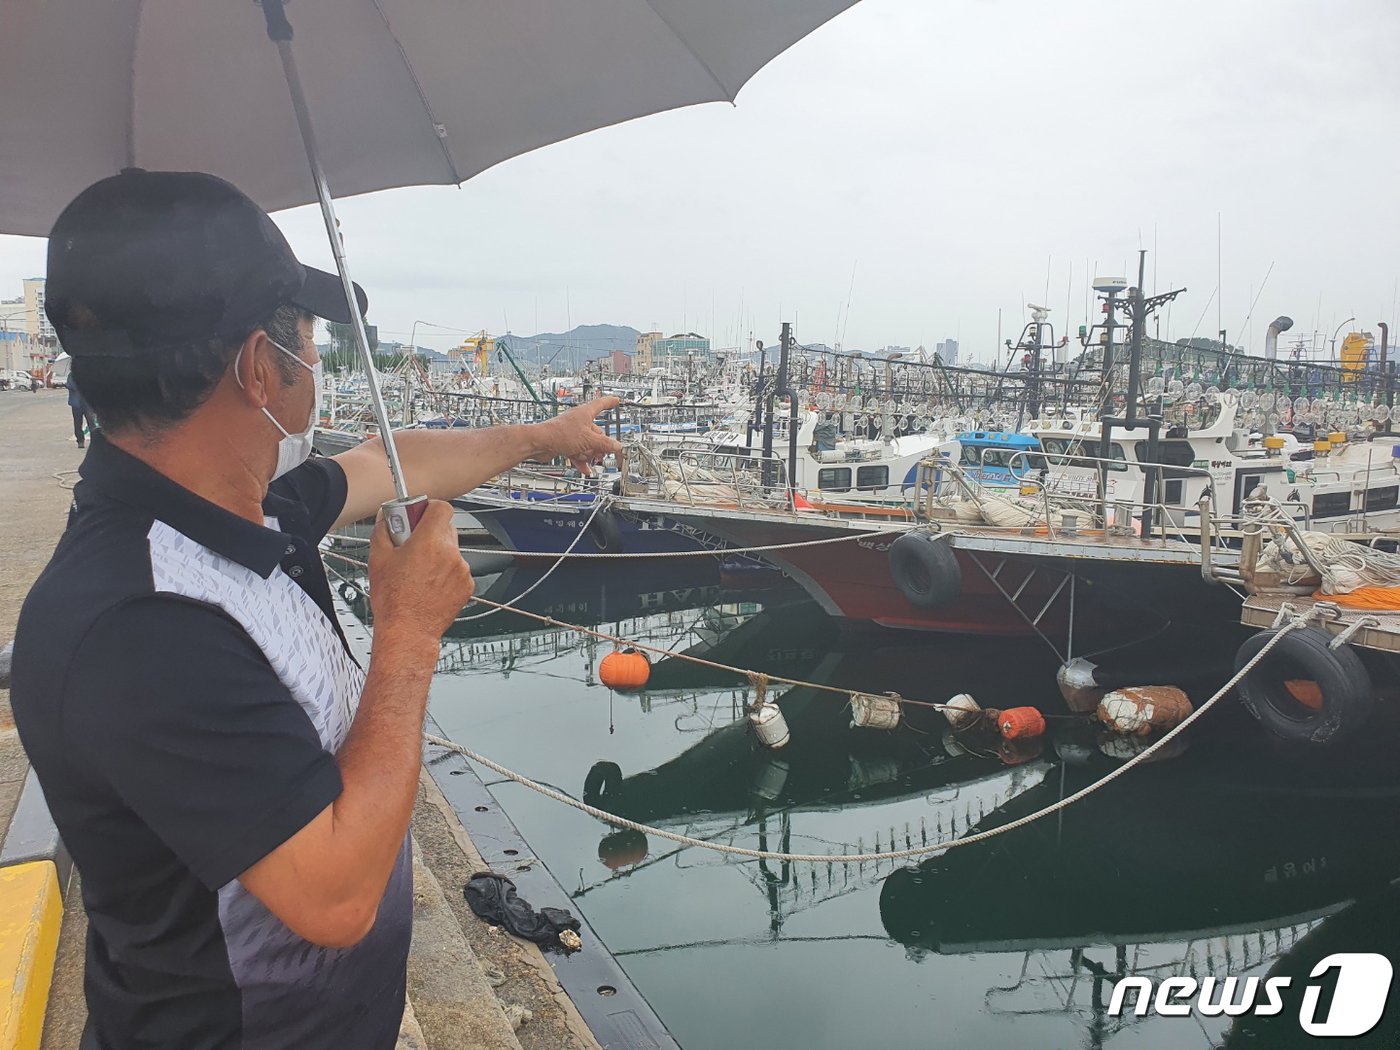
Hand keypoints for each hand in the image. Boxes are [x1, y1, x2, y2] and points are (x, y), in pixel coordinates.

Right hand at [367, 500, 474, 642]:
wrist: (408, 631)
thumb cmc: (394, 600)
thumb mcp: (378, 559)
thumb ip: (382, 530)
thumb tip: (384, 518)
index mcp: (429, 541)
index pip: (441, 507)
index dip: (429, 508)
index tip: (418, 514)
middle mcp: (450, 553)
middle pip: (445, 528)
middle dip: (429, 532)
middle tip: (411, 544)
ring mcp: (461, 569)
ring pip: (451, 549)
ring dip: (438, 553)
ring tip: (418, 571)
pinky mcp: (466, 585)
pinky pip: (457, 569)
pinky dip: (446, 572)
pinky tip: (428, 584)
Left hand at [538, 396, 623, 473]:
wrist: (539, 444)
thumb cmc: (559, 434)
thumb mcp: (588, 440)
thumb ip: (605, 444)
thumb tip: (617, 446)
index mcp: (585, 414)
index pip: (601, 404)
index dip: (610, 402)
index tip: (616, 400)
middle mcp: (579, 421)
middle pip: (597, 432)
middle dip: (599, 445)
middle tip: (601, 453)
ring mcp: (572, 433)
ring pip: (587, 444)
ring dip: (589, 454)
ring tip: (588, 460)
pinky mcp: (566, 443)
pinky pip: (578, 452)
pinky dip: (581, 460)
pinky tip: (585, 469)